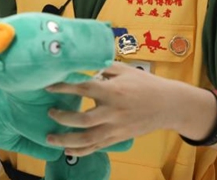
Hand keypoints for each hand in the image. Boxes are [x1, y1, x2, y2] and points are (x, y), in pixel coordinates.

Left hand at [45, 62, 187, 156]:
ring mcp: (116, 128)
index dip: (64, 87)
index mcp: (113, 91)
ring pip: (88, 139)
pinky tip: (67, 150)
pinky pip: (97, 147)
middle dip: (62, 117)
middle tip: (50, 113)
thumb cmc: (145, 83)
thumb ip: (102, 67)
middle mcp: (113, 112)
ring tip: (50, 138)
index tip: (48, 86)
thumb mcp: (124, 69)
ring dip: (66, 140)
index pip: (84, 88)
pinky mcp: (119, 138)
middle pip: (83, 119)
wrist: (168, 105)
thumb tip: (81, 64)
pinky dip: (81, 151)